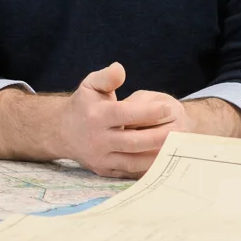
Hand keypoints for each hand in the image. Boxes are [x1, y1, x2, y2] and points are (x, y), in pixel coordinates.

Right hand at [58, 63, 182, 178]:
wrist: (62, 132)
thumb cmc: (83, 105)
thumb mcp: (90, 85)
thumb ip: (106, 77)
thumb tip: (120, 69)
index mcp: (96, 116)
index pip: (125, 114)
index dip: (148, 112)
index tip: (167, 107)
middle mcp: (97, 139)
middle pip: (133, 141)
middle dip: (158, 137)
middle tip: (179, 131)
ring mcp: (101, 158)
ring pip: (133, 161)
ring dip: (156, 156)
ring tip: (176, 148)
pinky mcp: (104, 170)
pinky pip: (129, 172)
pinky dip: (146, 168)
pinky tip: (163, 161)